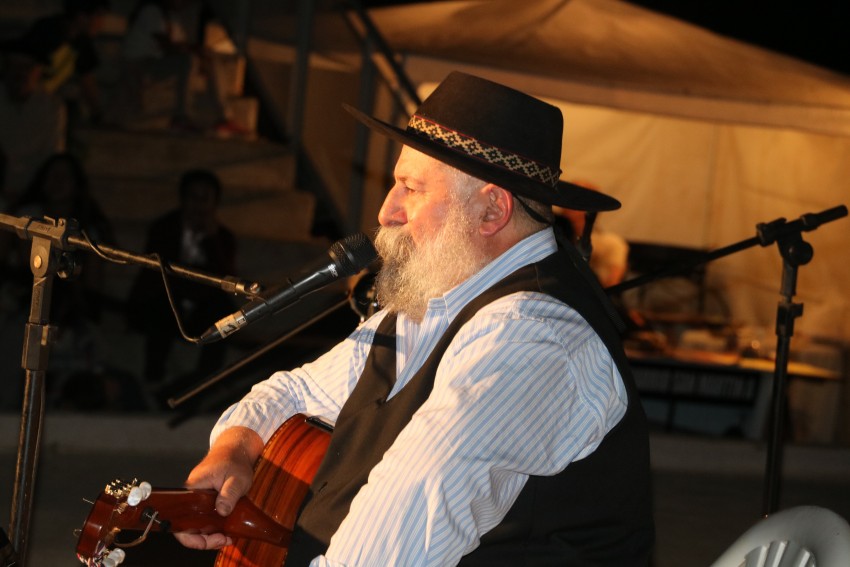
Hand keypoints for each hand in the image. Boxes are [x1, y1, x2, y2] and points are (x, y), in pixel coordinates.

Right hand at [174, 426, 263, 549]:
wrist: (236, 450)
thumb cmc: (234, 461)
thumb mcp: (237, 478)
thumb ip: (229, 493)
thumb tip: (222, 511)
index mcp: (193, 490)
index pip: (181, 521)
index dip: (193, 537)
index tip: (214, 539)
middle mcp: (191, 497)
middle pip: (188, 528)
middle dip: (205, 540)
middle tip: (224, 540)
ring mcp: (198, 500)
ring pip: (197, 525)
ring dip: (210, 535)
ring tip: (228, 537)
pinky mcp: (206, 502)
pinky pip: (204, 520)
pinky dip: (214, 528)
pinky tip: (227, 531)